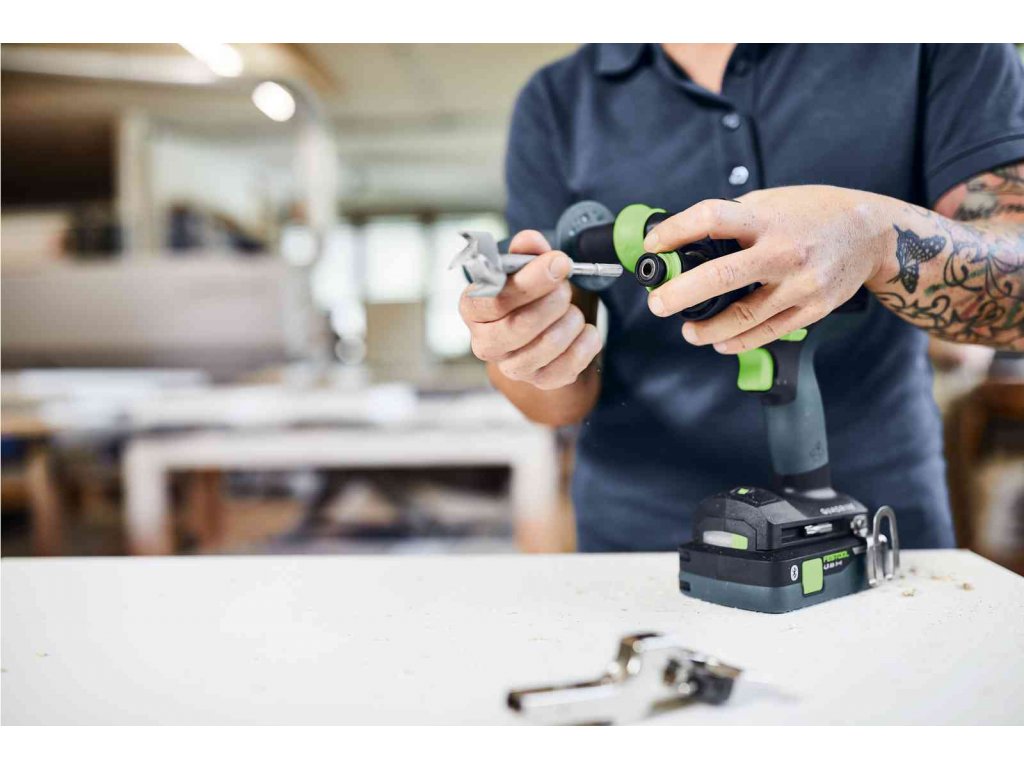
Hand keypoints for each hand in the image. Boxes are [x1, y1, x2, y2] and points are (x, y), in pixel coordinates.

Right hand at [459, 230, 601, 389]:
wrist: (543, 327)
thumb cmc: (528, 293)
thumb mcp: (524, 266)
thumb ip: (526, 251)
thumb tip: (530, 241)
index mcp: (473, 308)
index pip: (495, 299)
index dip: (531, 281)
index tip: (559, 262)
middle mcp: (485, 342)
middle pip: (520, 326)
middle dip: (554, 301)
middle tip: (566, 287)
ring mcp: (512, 367)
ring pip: (548, 345)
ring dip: (571, 320)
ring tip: (572, 309)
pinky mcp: (540, 381)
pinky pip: (570, 365)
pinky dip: (586, 342)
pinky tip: (584, 330)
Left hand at [643, 186, 888, 352]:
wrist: (872, 234)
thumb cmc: (816, 213)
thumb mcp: (774, 201)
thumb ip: (735, 218)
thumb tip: (686, 238)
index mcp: (768, 218)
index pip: (711, 218)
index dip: (676, 231)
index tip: (654, 245)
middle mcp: (784, 252)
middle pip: (722, 276)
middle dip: (681, 293)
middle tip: (657, 304)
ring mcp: (800, 285)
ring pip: (743, 317)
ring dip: (708, 329)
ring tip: (687, 331)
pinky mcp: (812, 309)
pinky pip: (767, 332)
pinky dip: (738, 341)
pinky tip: (719, 341)